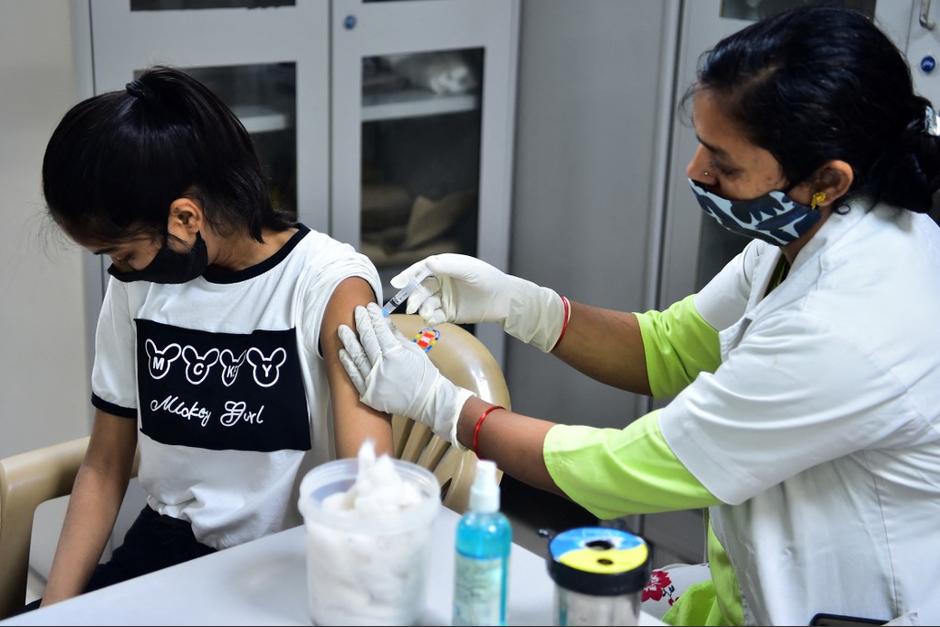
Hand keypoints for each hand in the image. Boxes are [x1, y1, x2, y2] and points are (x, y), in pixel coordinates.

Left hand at [337, 303, 473, 445]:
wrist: (427, 401)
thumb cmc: (424, 375)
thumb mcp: (414, 350)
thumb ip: (396, 335)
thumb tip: (384, 319)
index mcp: (395, 355)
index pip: (380, 330)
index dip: (373, 317)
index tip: (369, 307)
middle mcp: (381, 367)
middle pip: (366, 340)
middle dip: (361, 323)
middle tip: (356, 311)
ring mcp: (373, 382)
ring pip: (356, 356)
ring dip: (348, 341)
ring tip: (342, 329)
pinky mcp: (369, 394)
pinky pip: (354, 376)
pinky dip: (347, 363)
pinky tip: (343, 352)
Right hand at [392, 254, 566, 351]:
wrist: (504, 300)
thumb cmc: (488, 278)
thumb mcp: (468, 269)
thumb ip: (448, 266)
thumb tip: (428, 263)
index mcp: (443, 266)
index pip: (420, 270)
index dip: (407, 276)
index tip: (396, 284)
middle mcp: (440, 282)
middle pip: (420, 289)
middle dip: (414, 297)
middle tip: (413, 306)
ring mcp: (443, 298)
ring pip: (426, 303)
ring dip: (423, 309)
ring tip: (427, 314)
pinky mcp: (448, 313)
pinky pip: (434, 316)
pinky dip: (430, 319)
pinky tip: (431, 320)